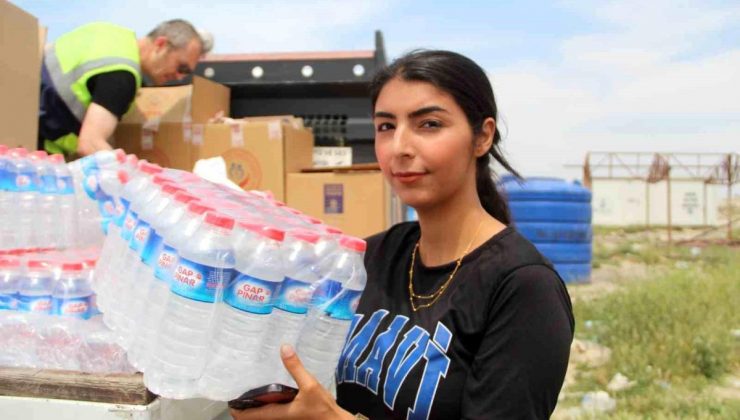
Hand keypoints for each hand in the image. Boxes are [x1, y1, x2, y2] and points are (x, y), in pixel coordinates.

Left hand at [229, 344, 353, 419]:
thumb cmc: (322, 408)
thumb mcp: (310, 386)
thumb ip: (296, 368)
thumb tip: (284, 347)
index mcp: (275, 414)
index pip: (245, 415)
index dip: (234, 406)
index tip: (230, 390)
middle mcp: (275, 417)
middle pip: (250, 414)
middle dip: (243, 400)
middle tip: (239, 380)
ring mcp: (282, 417)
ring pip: (261, 411)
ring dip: (255, 400)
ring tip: (252, 380)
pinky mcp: (289, 414)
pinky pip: (271, 408)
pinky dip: (266, 399)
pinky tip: (271, 384)